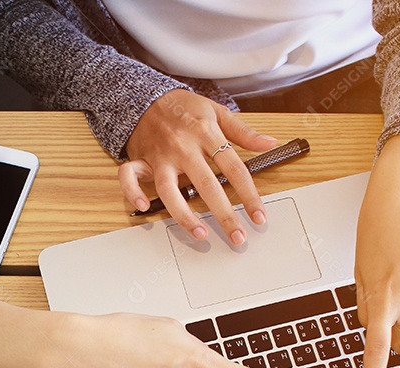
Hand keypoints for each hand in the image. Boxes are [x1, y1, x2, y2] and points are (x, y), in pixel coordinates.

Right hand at [120, 89, 277, 245]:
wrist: (146, 97)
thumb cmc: (184, 107)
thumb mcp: (217, 112)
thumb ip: (243, 131)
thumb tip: (269, 143)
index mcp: (206, 134)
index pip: (234, 168)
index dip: (249, 195)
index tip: (258, 216)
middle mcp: (184, 147)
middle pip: (207, 186)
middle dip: (224, 215)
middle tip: (237, 237)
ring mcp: (161, 156)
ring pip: (170, 191)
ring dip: (185, 216)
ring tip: (201, 234)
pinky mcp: (140, 160)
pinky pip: (130, 178)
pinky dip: (133, 193)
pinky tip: (144, 207)